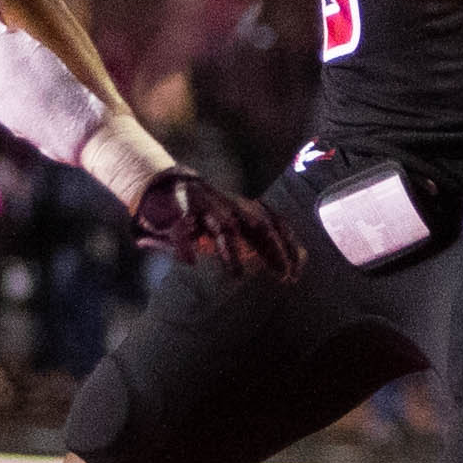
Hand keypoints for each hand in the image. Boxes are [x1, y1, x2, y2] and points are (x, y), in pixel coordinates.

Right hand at [133, 166, 303, 281]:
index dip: (288, 247)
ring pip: (224, 226)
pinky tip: (189, 260)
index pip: (274, 224)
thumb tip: (298, 259)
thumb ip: (260, 242)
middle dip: (272, 248)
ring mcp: (204, 206)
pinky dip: (185, 244)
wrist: (163, 186)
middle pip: (257, 224)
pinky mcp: (177, 211)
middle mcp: (228, 204)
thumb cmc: (206, 213)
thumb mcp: (235, 226)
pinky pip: (182, 228)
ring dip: (231, 251)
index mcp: (244, 208)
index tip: (296, 273)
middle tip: (281, 274)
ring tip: (236, 275)